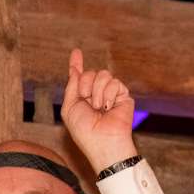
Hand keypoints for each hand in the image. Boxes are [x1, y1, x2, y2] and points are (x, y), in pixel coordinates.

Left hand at [59, 48, 138, 174]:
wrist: (103, 141)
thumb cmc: (84, 130)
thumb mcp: (70, 108)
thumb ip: (71, 87)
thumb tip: (74, 69)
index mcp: (82, 98)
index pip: (80, 77)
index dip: (77, 64)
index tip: (76, 52)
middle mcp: (96, 94)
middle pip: (90, 73)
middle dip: (85, 84)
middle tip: (88, 101)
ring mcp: (111, 94)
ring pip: (103, 74)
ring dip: (97, 91)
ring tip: (99, 108)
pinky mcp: (124, 95)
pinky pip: (115, 82)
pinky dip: (109, 95)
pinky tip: (109, 108)